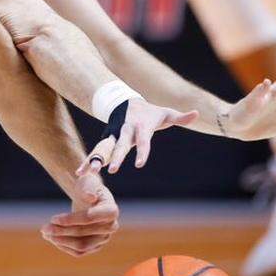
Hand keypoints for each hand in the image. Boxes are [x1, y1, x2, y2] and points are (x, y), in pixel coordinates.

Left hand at [41, 176, 119, 256]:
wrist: (88, 196)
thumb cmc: (87, 186)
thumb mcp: (87, 182)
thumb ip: (88, 188)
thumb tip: (89, 197)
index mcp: (111, 210)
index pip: (89, 218)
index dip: (70, 220)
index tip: (53, 218)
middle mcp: (111, 227)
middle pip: (83, 234)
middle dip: (61, 231)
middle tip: (44, 227)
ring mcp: (104, 238)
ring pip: (81, 246)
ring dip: (61, 241)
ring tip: (45, 233)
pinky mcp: (95, 246)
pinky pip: (79, 252)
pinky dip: (64, 246)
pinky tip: (51, 238)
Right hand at [77, 98, 198, 174]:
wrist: (126, 102)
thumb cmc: (150, 113)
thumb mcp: (166, 113)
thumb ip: (181, 117)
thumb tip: (196, 113)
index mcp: (140, 127)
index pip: (142, 141)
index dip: (142, 151)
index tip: (140, 164)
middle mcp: (124, 131)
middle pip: (120, 146)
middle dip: (116, 158)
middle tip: (113, 170)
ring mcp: (113, 135)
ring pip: (103, 149)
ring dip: (94, 160)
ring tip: (86, 173)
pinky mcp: (106, 140)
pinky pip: (95, 152)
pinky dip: (87, 161)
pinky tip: (79, 174)